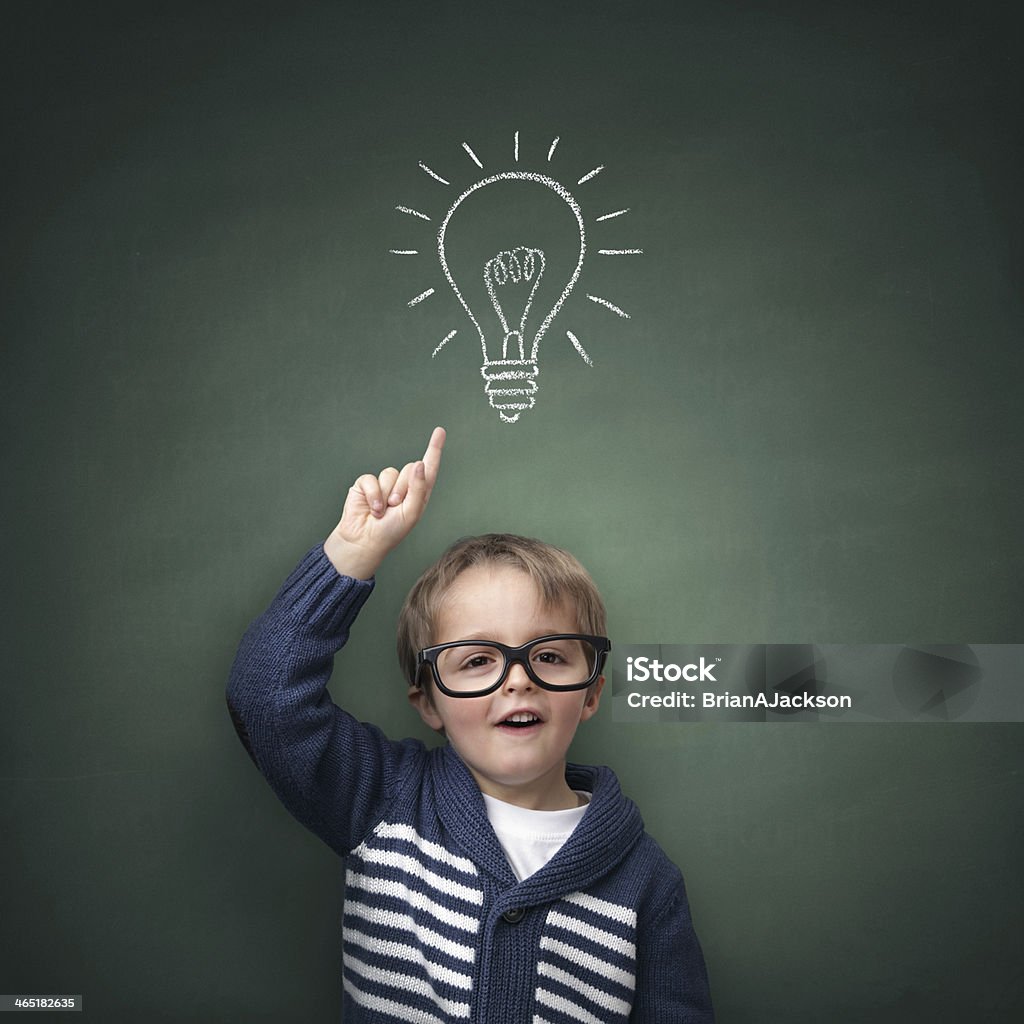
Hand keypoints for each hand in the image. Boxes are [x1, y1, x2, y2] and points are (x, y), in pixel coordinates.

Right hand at [323, 427, 445, 578]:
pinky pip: (372, 478)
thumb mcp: (411, 512)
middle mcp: (403, 485)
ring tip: (383, 511)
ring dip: (387, 494)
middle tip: (396, 507)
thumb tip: (419, 463)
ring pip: (391, 473)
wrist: (365, 542)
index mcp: (418, 492)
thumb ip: (418, 488)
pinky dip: (373, 495)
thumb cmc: (391, 531)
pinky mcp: (366, 485)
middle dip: (404, 488)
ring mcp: (384, 484)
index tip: (439, 431)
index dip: (434, 449)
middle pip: (410, 468)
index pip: (428, 467)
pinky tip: (373, 509)